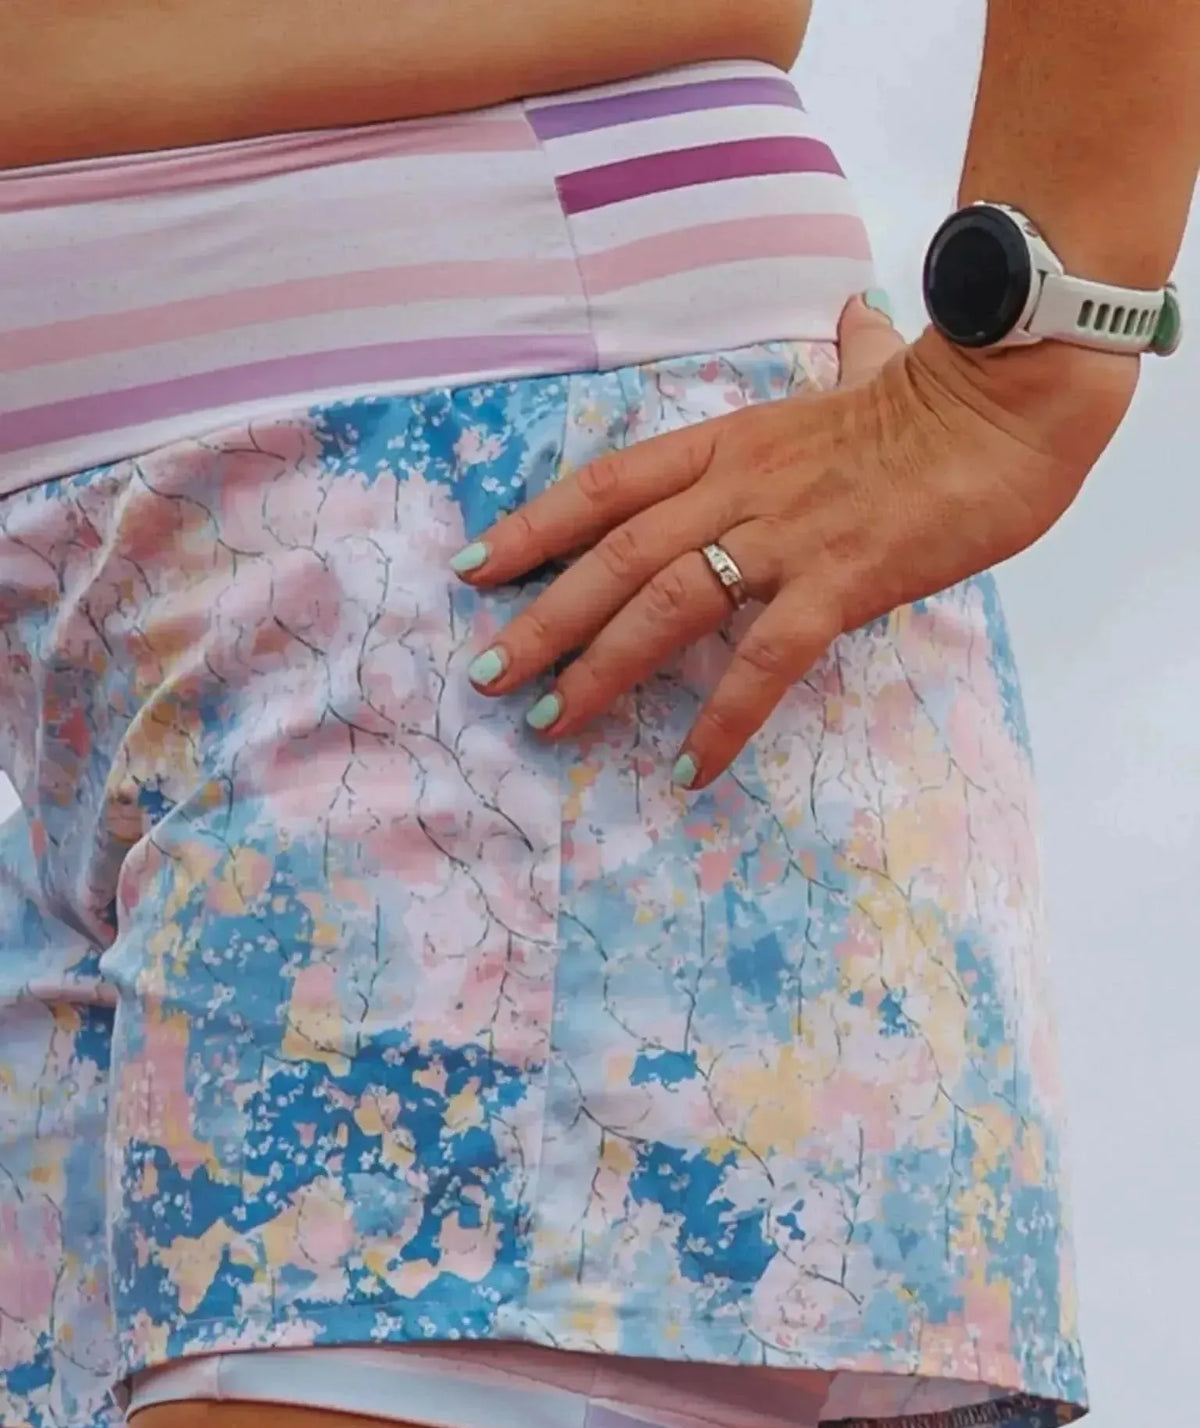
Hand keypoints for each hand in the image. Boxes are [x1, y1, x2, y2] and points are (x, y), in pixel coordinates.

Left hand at [451, 292, 1138, 788]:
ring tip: (551, 720)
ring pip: (667, 601)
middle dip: (542, 615)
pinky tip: (690, 769)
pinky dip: (723, 718)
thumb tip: (860, 317)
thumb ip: (848, 358)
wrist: (1015, 399)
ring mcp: (787, 533)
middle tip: (487, 675)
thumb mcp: (868, 375)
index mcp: (731, 441)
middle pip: (614, 551)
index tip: (475, 567)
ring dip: (600, 665)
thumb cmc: (941, 395)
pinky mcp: (842, 579)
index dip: (533, 526)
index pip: (607, 484)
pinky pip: (766, 659)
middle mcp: (740, 486)